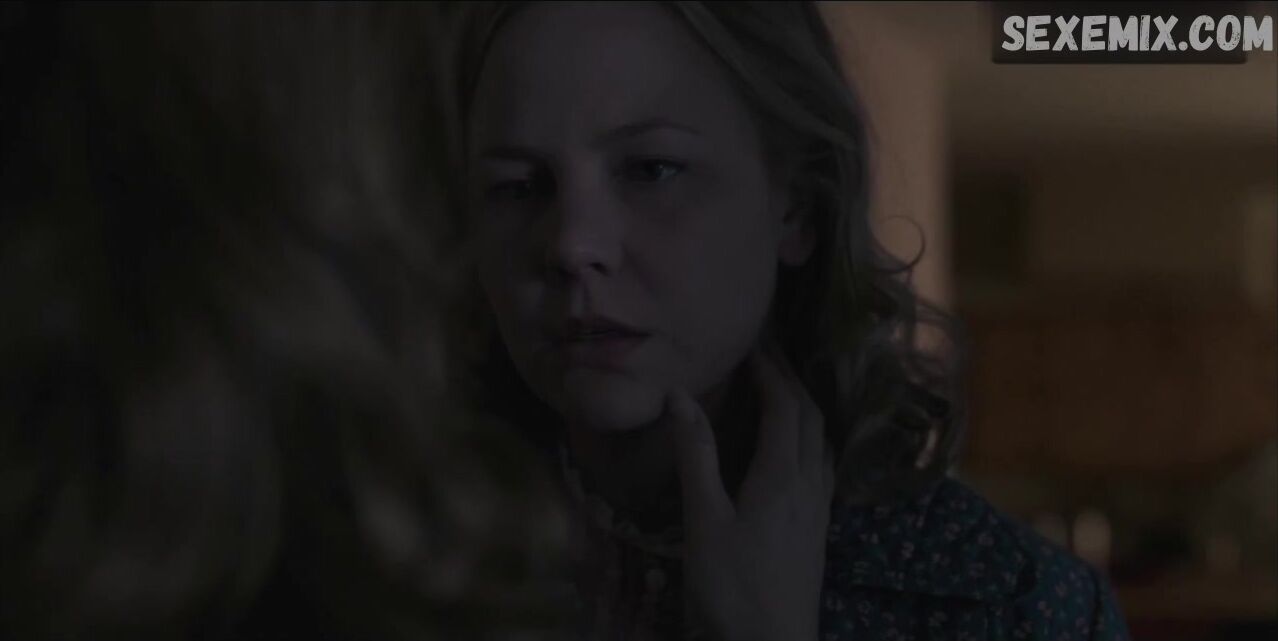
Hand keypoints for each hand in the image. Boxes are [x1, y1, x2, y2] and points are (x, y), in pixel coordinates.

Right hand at [664, 343, 835, 640]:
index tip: (748, 342)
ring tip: (779, 387)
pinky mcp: (818, 528)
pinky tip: (794, 447)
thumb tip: (681, 395)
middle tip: (764, 352)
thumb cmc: (731, 587)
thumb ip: (696, 456)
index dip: (770, 368)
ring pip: (821, 439)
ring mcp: (819, 507)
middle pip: (810, 415)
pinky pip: (822, 463)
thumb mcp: (704, 521)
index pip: (784, 405)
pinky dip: (809, 435)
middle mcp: (809, 483)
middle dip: (789, 377)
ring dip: (803, 404)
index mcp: (781, 475)